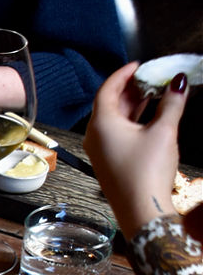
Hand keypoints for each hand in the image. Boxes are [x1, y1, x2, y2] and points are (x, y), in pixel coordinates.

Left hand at [84, 61, 187, 236]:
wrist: (142, 209)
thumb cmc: (147, 172)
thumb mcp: (163, 132)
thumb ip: (172, 104)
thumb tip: (179, 83)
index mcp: (101, 124)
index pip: (107, 89)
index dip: (123, 74)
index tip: (138, 65)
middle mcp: (95, 136)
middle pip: (110, 103)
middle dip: (131, 88)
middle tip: (150, 77)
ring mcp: (100, 150)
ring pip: (115, 119)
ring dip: (133, 104)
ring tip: (154, 92)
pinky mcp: (109, 161)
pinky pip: (117, 133)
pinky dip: (132, 120)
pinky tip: (150, 116)